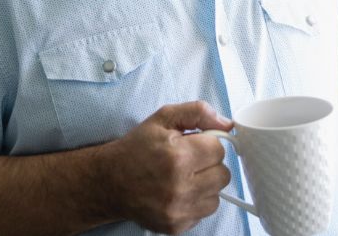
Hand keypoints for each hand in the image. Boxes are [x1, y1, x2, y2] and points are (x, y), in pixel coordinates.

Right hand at [103, 101, 233, 234]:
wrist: (109, 181)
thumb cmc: (136, 148)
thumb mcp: (163, 118)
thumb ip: (197, 112)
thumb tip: (228, 124)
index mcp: (178, 156)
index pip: (219, 150)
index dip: (207, 144)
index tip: (193, 145)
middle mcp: (180, 186)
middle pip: (223, 174)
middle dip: (209, 165)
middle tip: (189, 161)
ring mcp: (178, 210)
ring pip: (217, 195)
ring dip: (205, 185)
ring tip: (183, 177)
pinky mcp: (176, 226)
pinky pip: (204, 213)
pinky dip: (195, 202)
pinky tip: (177, 193)